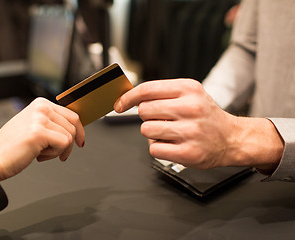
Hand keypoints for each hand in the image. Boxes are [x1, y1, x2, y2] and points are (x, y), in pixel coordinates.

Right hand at [0, 97, 84, 180]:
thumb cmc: (11, 147)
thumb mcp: (34, 127)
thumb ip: (51, 123)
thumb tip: (75, 128)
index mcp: (40, 104)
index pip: (71, 114)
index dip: (79, 130)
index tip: (80, 142)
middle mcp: (41, 107)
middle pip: (73, 125)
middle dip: (69, 143)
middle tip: (59, 154)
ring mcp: (40, 118)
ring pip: (69, 136)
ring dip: (58, 150)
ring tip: (40, 153)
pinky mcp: (40, 132)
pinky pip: (64, 144)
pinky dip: (54, 154)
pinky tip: (38, 155)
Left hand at [114, 79, 282, 171]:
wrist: (232, 138)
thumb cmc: (206, 116)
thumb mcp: (190, 94)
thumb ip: (162, 93)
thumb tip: (130, 99)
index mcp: (188, 89)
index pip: (146, 89)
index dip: (128, 97)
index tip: (119, 104)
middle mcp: (190, 108)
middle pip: (144, 111)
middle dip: (148, 117)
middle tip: (164, 120)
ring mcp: (190, 131)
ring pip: (146, 130)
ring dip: (153, 133)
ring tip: (171, 133)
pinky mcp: (188, 153)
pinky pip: (154, 149)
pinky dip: (159, 148)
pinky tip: (174, 145)